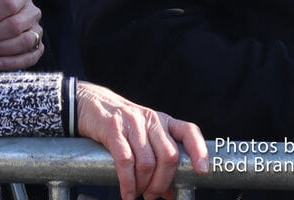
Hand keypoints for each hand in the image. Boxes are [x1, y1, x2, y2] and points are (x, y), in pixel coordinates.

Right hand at [75, 82, 208, 199]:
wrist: (91, 103)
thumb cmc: (123, 126)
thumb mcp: (145, 138)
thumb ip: (159, 163)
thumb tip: (170, 193)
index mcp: (163, 122)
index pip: (189, 131)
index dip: (199, 151)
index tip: (202, 171)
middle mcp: (151, 120)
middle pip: (169, 155)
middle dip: (162, 182)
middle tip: (153, 195)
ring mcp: (132, 123)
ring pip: (148, 162)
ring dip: (144, 186)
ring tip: (139, 193)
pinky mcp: (113, 129)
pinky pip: (125, 162)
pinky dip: (128, 184)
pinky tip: (127, 193)